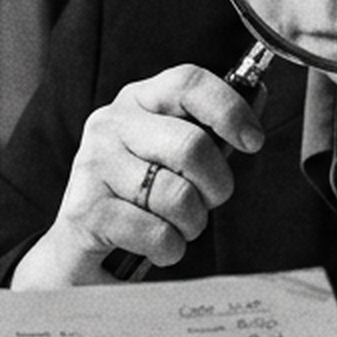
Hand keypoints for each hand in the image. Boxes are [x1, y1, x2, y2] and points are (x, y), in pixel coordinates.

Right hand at [12, 64, 264, 286]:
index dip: (230, 109)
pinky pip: (157, 232)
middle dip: (216, 186)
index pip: (188, 82)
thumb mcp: (175, 159)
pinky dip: (169, 249)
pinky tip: (156, 247)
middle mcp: (110, 124)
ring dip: (191, 224)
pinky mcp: (86, 211)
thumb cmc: (138, 200)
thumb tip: (257, 93)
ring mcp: (93, 165)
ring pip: (177, 195)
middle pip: (191, 146)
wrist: (79, 254)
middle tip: (207, 202)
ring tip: (175, 227)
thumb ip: (212, 129)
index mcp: (137, 102)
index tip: (252, 141)